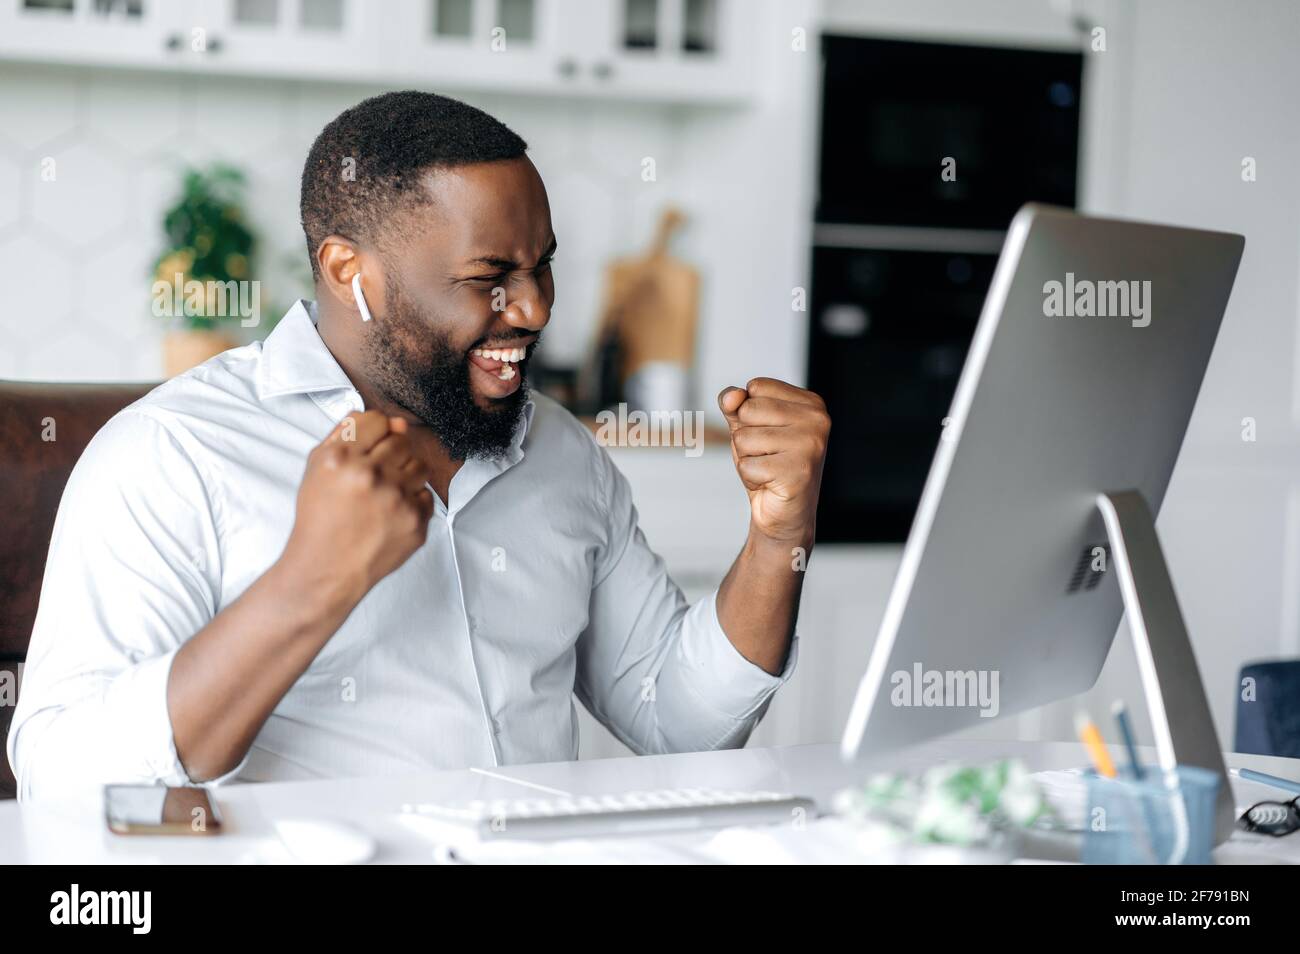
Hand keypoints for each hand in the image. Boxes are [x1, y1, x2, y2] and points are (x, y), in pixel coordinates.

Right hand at [281, 410, 433, 603]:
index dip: (375, 432)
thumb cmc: (320, 518)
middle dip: (390, 455)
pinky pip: (426, 496)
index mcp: (341, 458)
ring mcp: (396, 499)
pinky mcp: (416, 522)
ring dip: (405, 476)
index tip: (370, 448)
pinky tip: (390, 515)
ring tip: (385, 495)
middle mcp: (370, 475)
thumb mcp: (317, 468)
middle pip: (401, 440)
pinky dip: (411, 504)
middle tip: (374, 478)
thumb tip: (392, 419)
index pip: (378, 419)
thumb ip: (349, 433)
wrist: (326, 569)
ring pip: (420, 465)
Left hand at [718, 378, 829, 545]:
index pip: (756, 387)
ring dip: (748, 459)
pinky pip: (747, 465)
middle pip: (749, 410)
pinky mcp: (799, 472)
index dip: (749, 413)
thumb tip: (732, 396)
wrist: (785, 514)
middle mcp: (817, 420)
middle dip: (746, 437)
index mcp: (811, 403)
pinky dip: (751, 478)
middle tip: (768, 456)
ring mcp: (811, 446)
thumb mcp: (747, 426)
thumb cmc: (768, 465)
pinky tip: (771, 484)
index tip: (769, 435)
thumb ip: (735, 404)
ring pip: (744, 438)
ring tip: (769, 470)